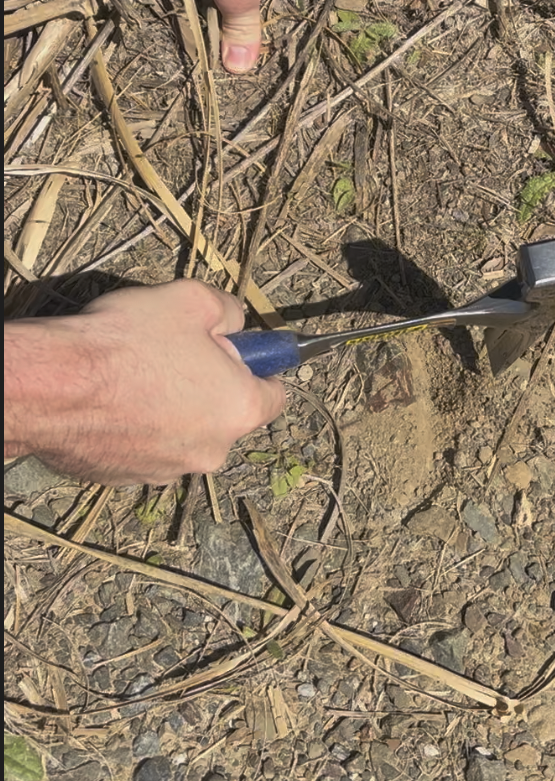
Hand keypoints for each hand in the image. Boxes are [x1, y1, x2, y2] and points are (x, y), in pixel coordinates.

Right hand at [4, 281, 284, 485]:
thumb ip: (228, 312)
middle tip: (176, 356)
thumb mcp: (192, 300)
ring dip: (173, 412)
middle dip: (210, 388)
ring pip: (185, 435)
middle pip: (227, 416)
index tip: (240, 352)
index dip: (262, 369)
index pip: (276, 396)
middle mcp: (211, 451)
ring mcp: (167, 471)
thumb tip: (234, 323)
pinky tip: (111, 404)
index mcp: (239, 410)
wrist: (52, 387)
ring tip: (135, 379)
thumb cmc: (129, 340)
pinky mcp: (126, 480)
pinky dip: (138, 430)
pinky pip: (146, 450)